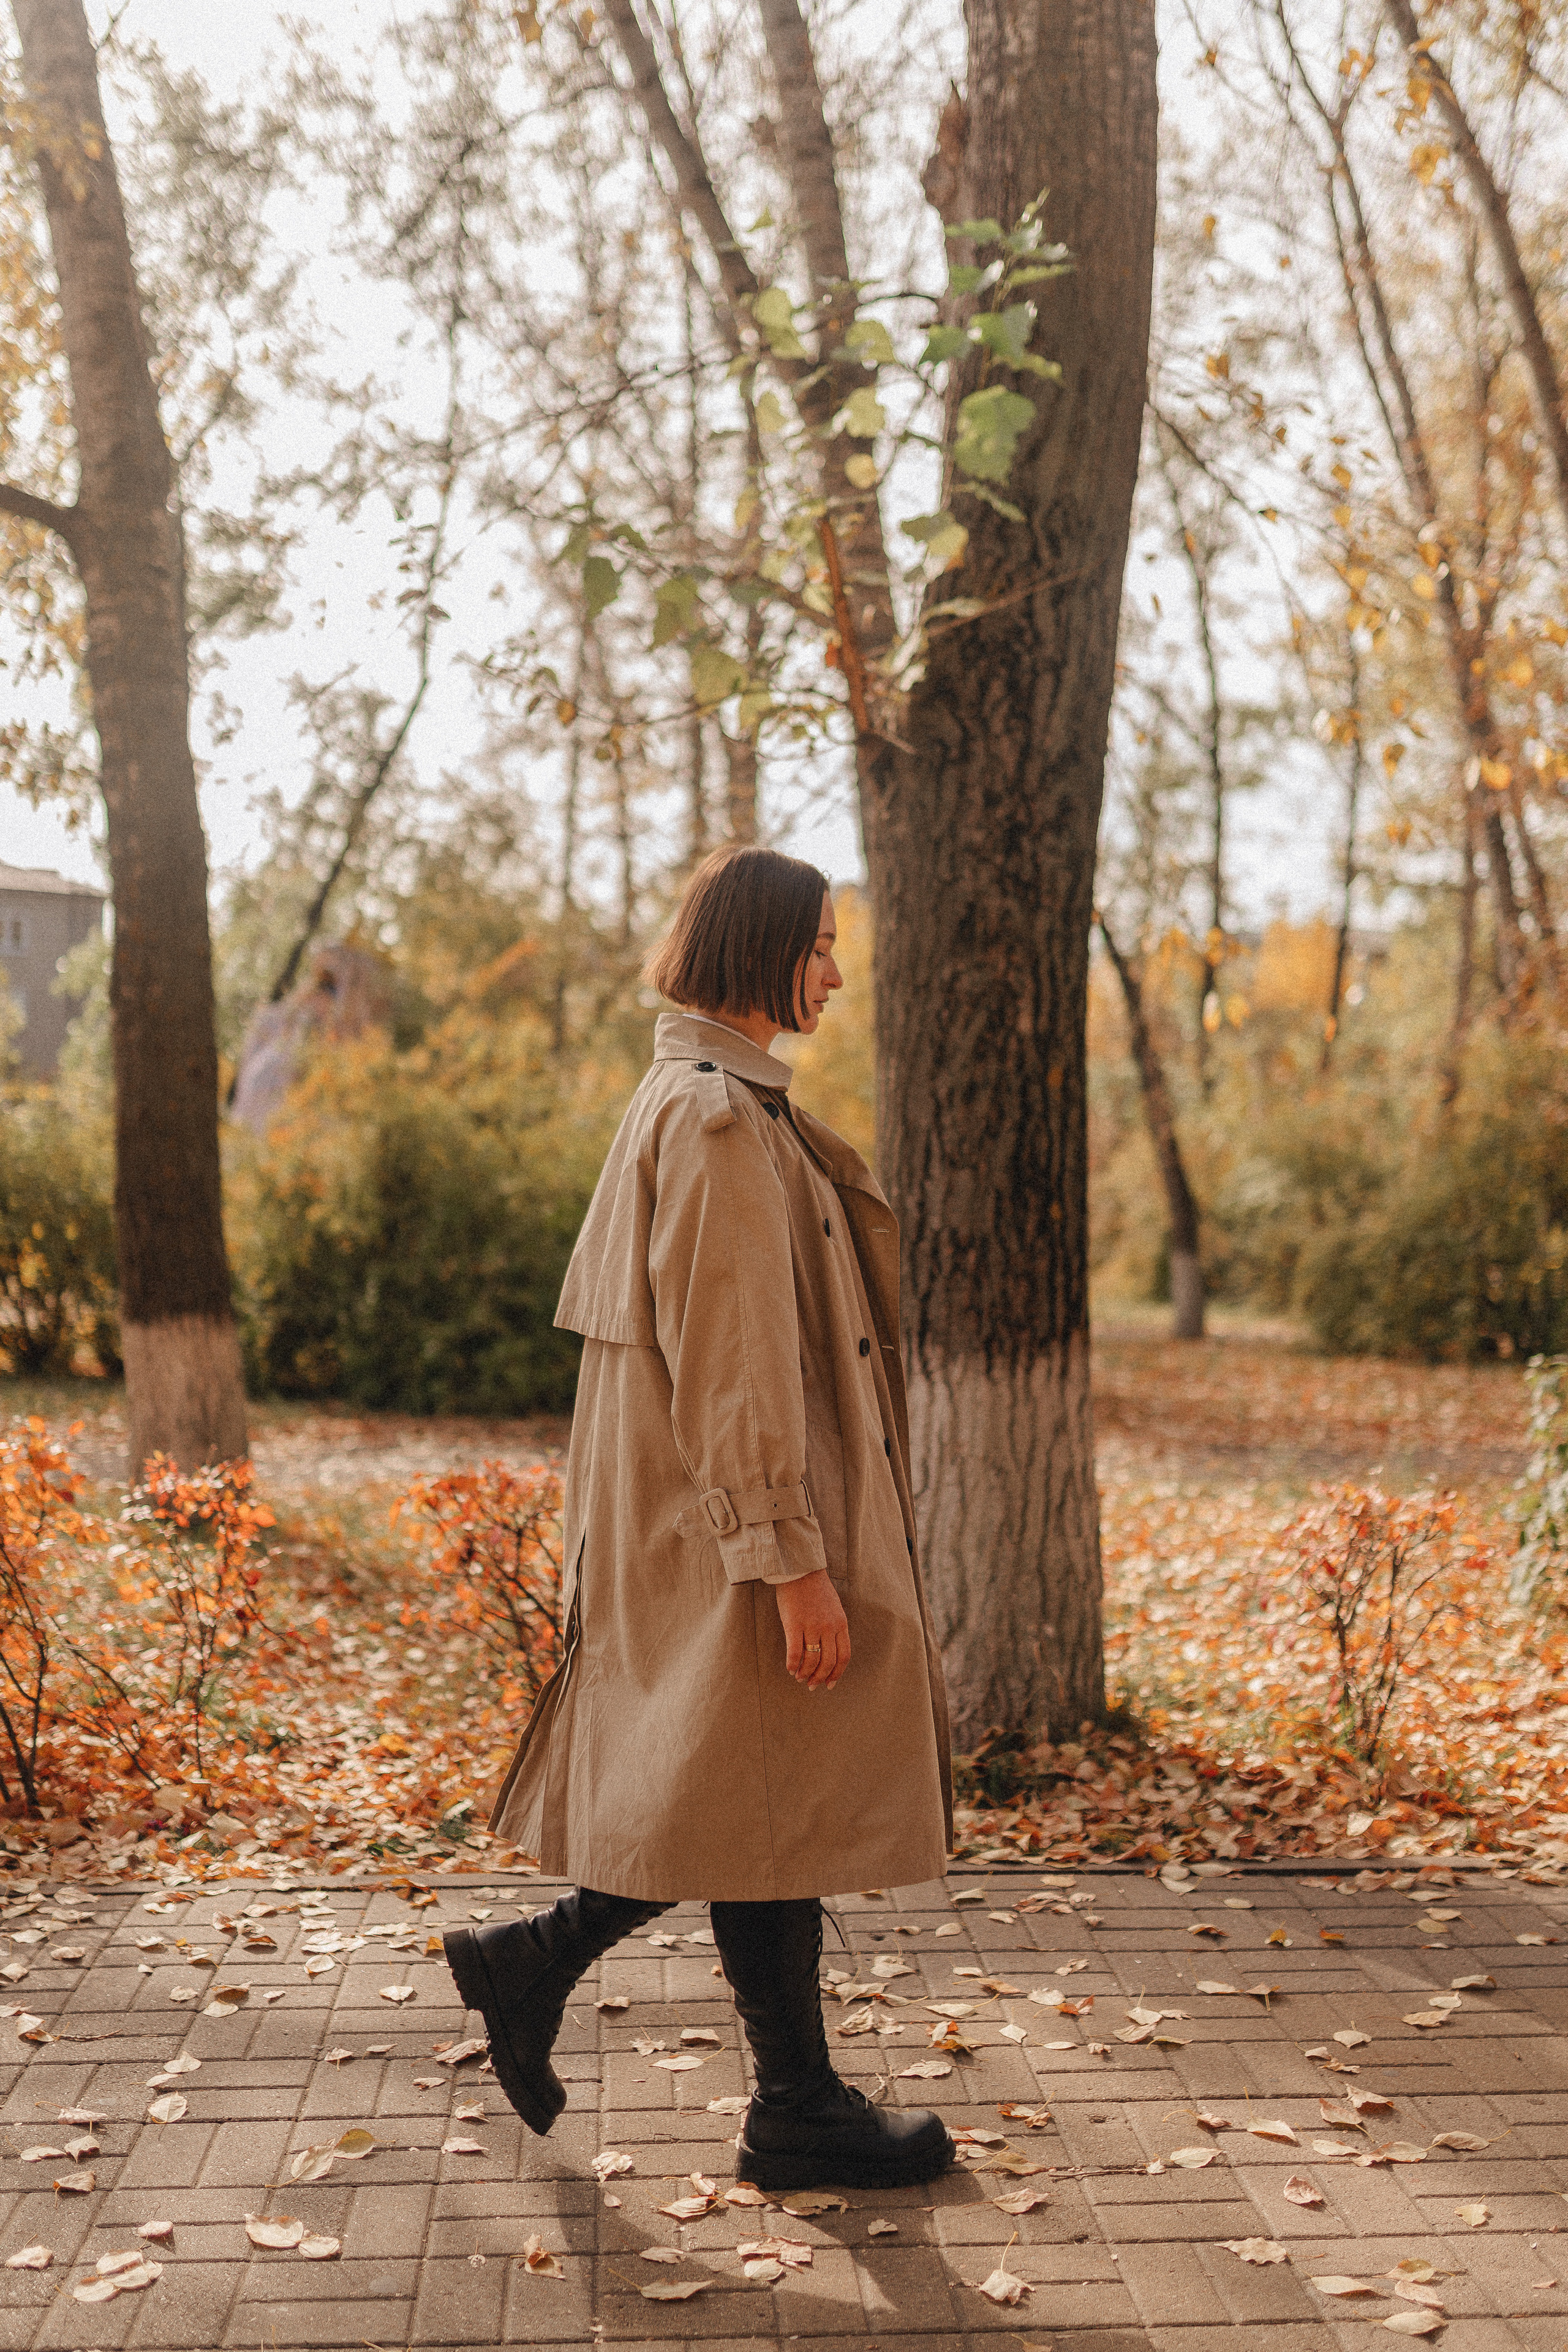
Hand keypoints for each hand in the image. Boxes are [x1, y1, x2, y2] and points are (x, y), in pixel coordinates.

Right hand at [775, 1568, 849, 1691]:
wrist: (800, 1570)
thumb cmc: (816, 1589)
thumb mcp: (834, 1608)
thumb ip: (835, 1628)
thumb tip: (830, 1650)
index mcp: (841, 1624)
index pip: (844, 1656)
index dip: (837, 1674)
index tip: (830, 1684)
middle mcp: (829, 1627)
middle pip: (828, 1662)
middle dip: (820, 1678)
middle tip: (812, 1685)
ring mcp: (812, 1626)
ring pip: (812, 1660)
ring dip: (805, 1673)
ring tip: (799, 1678)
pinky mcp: (794, 1624)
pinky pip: (795, 1652)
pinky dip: (792, 1664)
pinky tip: (790, 1669)